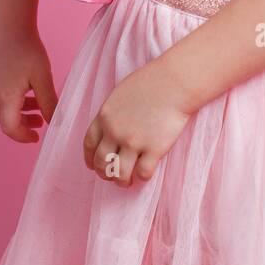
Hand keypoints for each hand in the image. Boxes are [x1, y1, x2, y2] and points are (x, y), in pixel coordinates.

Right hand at [0, 26, 58, 143]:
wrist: (10, 25)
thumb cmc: (27, 49)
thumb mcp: (43, 77)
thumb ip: (49, 102)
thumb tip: (55, 122)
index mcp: (5, 98)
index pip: (10, 128)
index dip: (23, 136)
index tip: (37, 138)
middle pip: (5, 120)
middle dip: (22, 125)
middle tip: (39, 124)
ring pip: (4, 107)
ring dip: (20, 112)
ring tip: (38, 106)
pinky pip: (2, 95)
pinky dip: (15, 100)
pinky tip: (28, 90)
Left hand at [83, 58, 192, 187]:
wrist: (174, 82)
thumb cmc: (151, 82)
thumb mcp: (120, 93)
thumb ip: (112, 113)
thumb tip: (109, 129)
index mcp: (104, 116)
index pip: (89, 145)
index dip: (90, 159)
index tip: (94, 165)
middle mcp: (115, 132)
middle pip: (102, 163)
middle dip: (105, 174)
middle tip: (113, 176)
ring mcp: (134, 142)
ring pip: (120, 174)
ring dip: (122, 181)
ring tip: (128, 181)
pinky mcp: (153, 149)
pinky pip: (143, 173)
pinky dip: (143, 177)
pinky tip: (146, 171)